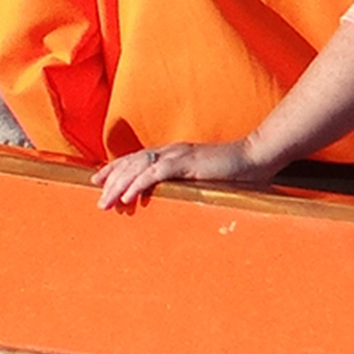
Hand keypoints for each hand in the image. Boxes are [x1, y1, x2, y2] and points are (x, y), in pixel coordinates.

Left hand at [93, 141, 270, 210]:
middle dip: (110, 181)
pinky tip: (127, 196)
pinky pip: (156, 173)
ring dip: (118, 185)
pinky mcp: (187, 163)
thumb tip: (173, 196)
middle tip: (97, 199)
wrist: (256, 157)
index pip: (135, 159)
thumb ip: (185, 182)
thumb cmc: (233, 170)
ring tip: (105, 202)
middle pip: (130, 163)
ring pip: (137, 168)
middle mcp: (170, 151)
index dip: (115, 169)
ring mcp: (177, 155)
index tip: (98, 181)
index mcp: (171, 154)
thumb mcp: (202, 177)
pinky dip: (138, 184)